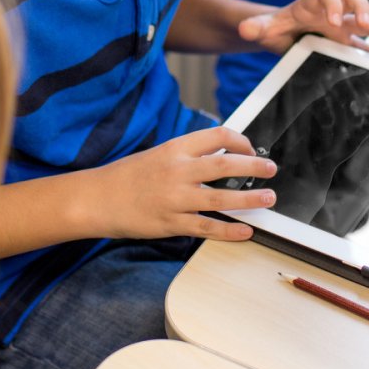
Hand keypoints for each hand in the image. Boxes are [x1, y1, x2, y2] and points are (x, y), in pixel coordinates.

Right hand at [91, 127, 277, 241]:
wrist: (97, 198)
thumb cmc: (129, 175)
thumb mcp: (160, 154)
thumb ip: (189, 155)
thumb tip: (223, 155)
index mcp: (175, 148)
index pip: (217, 136)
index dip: (240, 141)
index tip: (250, 149)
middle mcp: (178, 170)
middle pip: (225, 164)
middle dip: (254, 166)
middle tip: (271, 169)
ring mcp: (175, 198)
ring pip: (220, 198)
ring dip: (249, 199)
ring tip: (268, 199)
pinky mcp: (170, 223)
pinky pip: (206, 227)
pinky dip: (229, 230)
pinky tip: (246, 231)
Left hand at [237, 0, 368, 54]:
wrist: (283, 34)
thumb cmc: (277, 26)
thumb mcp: (265, 26)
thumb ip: (257, 26)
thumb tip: (246, 29)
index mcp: (313, 2)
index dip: (333, 4)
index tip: (333, 21)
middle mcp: (332, 10)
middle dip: (362, 9)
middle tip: (365, 25)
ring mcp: (343, 26)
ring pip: (365, 21)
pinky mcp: (348, 42)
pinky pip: (367, 45)